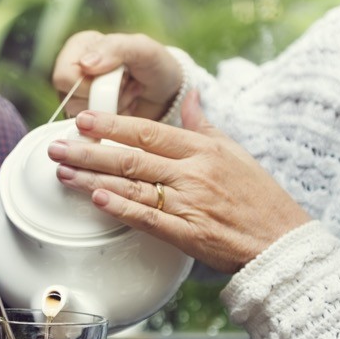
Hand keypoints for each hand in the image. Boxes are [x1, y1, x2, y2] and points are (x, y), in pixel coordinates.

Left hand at [47, 93, 311, 273]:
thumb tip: (190, 95)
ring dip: (93, 179)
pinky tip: (96, 201)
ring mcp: (190, 204)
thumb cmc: (259, 198)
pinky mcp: (188, 235)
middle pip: (132, 157)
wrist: (281, 243)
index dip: (112, 125)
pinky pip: (148, 219)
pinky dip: (120, 209)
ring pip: (133, 186)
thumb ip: (205, 125)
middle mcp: (194, 173)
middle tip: (57, 146)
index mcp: (204, 150)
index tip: (84, 120)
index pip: (149, 131)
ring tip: (63, 172)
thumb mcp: (236, 152)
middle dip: (90, 150)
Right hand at [52, 31, 183, 120]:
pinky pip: (90, 130)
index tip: (119, 77)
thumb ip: (115, 49)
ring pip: (80, 116)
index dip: (90, 85)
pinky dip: (113, 121)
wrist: (169, 92)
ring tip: (130, 94)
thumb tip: (85, 64)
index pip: (64, 77)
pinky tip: (128, 107)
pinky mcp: (88, 117)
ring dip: (113, 109)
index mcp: (79, 46)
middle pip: (70, 99)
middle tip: (128, 85)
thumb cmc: (156, 65)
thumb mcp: (143, 49)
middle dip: (106, 97)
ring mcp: (79, 96)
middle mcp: (73, 70)